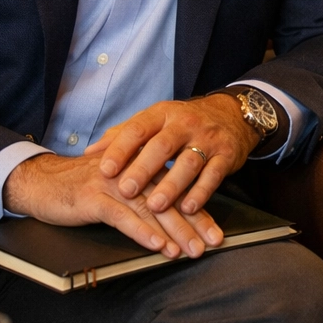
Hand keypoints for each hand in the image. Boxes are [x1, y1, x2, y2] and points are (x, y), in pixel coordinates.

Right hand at [2, 151, 223, 258]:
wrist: (41, 181)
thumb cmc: (83, 189)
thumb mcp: (118, 191)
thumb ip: (143, 198)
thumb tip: (174, 225)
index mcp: (142, 169)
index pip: (177, 192)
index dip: (198, 213)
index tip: (217, 234)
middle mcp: (132, 173)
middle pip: (169, 200)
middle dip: (193, 224)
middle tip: (212, 244)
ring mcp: (113, 184)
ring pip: (151, 209)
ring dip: (173, 232)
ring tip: (190, 250)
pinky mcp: (94, 198)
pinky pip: (123, 216)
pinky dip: (142, 232)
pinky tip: (158, 245)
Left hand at [87, 94, 259, 214]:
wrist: (232, 115)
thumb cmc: (183, 124)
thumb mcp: (155, 121)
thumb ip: (123, 135)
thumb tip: (90, 151)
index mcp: (162, 115)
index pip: (138, 129)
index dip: (120, 149)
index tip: (104, 170)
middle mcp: (185, 124)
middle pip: (162, 146)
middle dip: (143, 169)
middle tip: (126, 190)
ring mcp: (208, 139)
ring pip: (189, 163)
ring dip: (171, 186)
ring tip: (155, 206)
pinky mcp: (226, 155)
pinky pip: (214, 175)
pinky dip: (201, 192)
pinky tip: (188, 208)